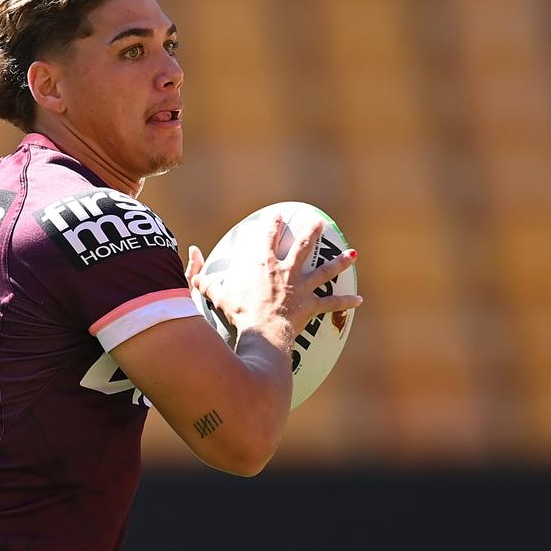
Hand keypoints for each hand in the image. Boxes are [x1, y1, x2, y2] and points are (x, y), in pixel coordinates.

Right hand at [187, 212, 361, 347]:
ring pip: (325, 271)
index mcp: (264, 267)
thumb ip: (204, 280)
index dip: (273, 225)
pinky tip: (359, 300)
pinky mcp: (311, 306)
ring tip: (352, 253)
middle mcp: (286, 273)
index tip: (278, 215)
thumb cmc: (239, 314)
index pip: (269, 239)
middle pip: (302, 247)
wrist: (262, 334)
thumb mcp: (217, 296)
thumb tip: (191, 263)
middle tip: (319, 223)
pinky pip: (332, 304)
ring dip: (339, 261)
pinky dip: (346, 302)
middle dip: (312, 233)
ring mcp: (302, 289)